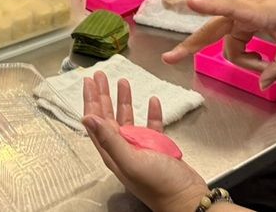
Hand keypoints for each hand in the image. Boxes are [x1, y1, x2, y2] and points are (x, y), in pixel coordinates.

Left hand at [82, 71, 210, 211]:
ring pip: (129, 118)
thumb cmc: (159, 184)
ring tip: (123, 81)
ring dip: (124, 100)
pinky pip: (153, 125)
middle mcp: (123, 148)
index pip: (95, 121)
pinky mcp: (158, 147)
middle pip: (108, 116)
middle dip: (103, 95)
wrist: (187, 199)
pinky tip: (153, 100)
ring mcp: (141, 147)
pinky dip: (151, 112)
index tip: (88, 82)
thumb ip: (110, 139)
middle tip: (100, 75)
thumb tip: (88, 117)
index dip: (91, 101)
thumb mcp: (131, 160)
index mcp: (112, 152)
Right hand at [161, 0, 275, 88]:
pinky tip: (260, 56)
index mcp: (256, 11)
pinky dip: (244, 54)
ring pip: (227, 46)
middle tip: (167, 59)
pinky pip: (233, 44)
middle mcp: (239, 11)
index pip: (230, 8)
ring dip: (242, 60)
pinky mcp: (235, 20)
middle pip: (210, 32)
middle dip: (189, 45)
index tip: (191, 3)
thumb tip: (262, 85)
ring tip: (264, 63)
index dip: (211, 6)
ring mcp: (234, 16)